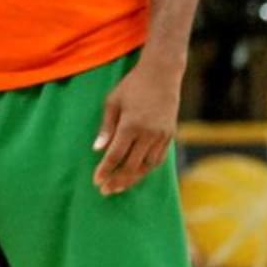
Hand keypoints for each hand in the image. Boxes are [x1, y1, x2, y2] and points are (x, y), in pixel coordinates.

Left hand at [92, 61, 179, 195]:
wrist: (162, 75)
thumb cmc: (132, 86)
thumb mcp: (112, 102)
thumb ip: (106, 127)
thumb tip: (98, 150)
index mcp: (131, 125)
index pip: (115, 155)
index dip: (105, 170)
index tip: (96, 181)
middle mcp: (148, 134)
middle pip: (131, 166)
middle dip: (117, 180)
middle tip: (105, 191)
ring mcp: (162, 136)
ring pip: (147, 166)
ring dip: (133, 179)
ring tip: (119, 187)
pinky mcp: (170, 136)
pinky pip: (158, 159)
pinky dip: (147, 169)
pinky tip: (136, 174)